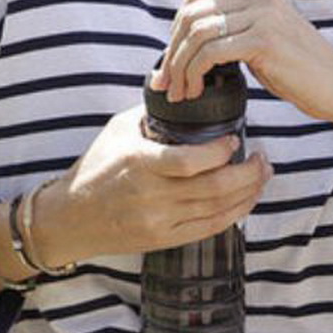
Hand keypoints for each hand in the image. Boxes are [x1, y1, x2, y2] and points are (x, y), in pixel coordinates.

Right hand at [31, 105, 270, 267]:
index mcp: (138, 164)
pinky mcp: (163, 240)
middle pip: (215, 188)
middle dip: (249, 173)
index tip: (234, 139)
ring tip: (261, 175)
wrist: (69, 218)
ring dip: (249, 192)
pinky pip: (209, 229)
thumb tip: (186, 92)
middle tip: (263, 157)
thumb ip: (152, 114)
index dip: (221, 151)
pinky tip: (245, 200)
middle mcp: (151, 196)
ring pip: (218, 210)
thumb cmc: (94, 169)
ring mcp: (158, 222)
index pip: (190, 162)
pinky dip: (234, 214)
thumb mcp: (118, 131)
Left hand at [152, 0, 332, 134]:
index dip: (174, 32)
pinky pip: (211, 52)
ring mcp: (263, 16)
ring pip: (197, 33)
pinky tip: (198, 91)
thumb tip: (185, 35)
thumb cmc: (296, 71)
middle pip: (191, 14)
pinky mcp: (264, 40)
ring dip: (180, 67)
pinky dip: (195, 73)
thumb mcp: (259, 41)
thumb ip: (231, 29)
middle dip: (171, 52)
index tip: (170, 65)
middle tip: (166, 84)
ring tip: (181, 93)